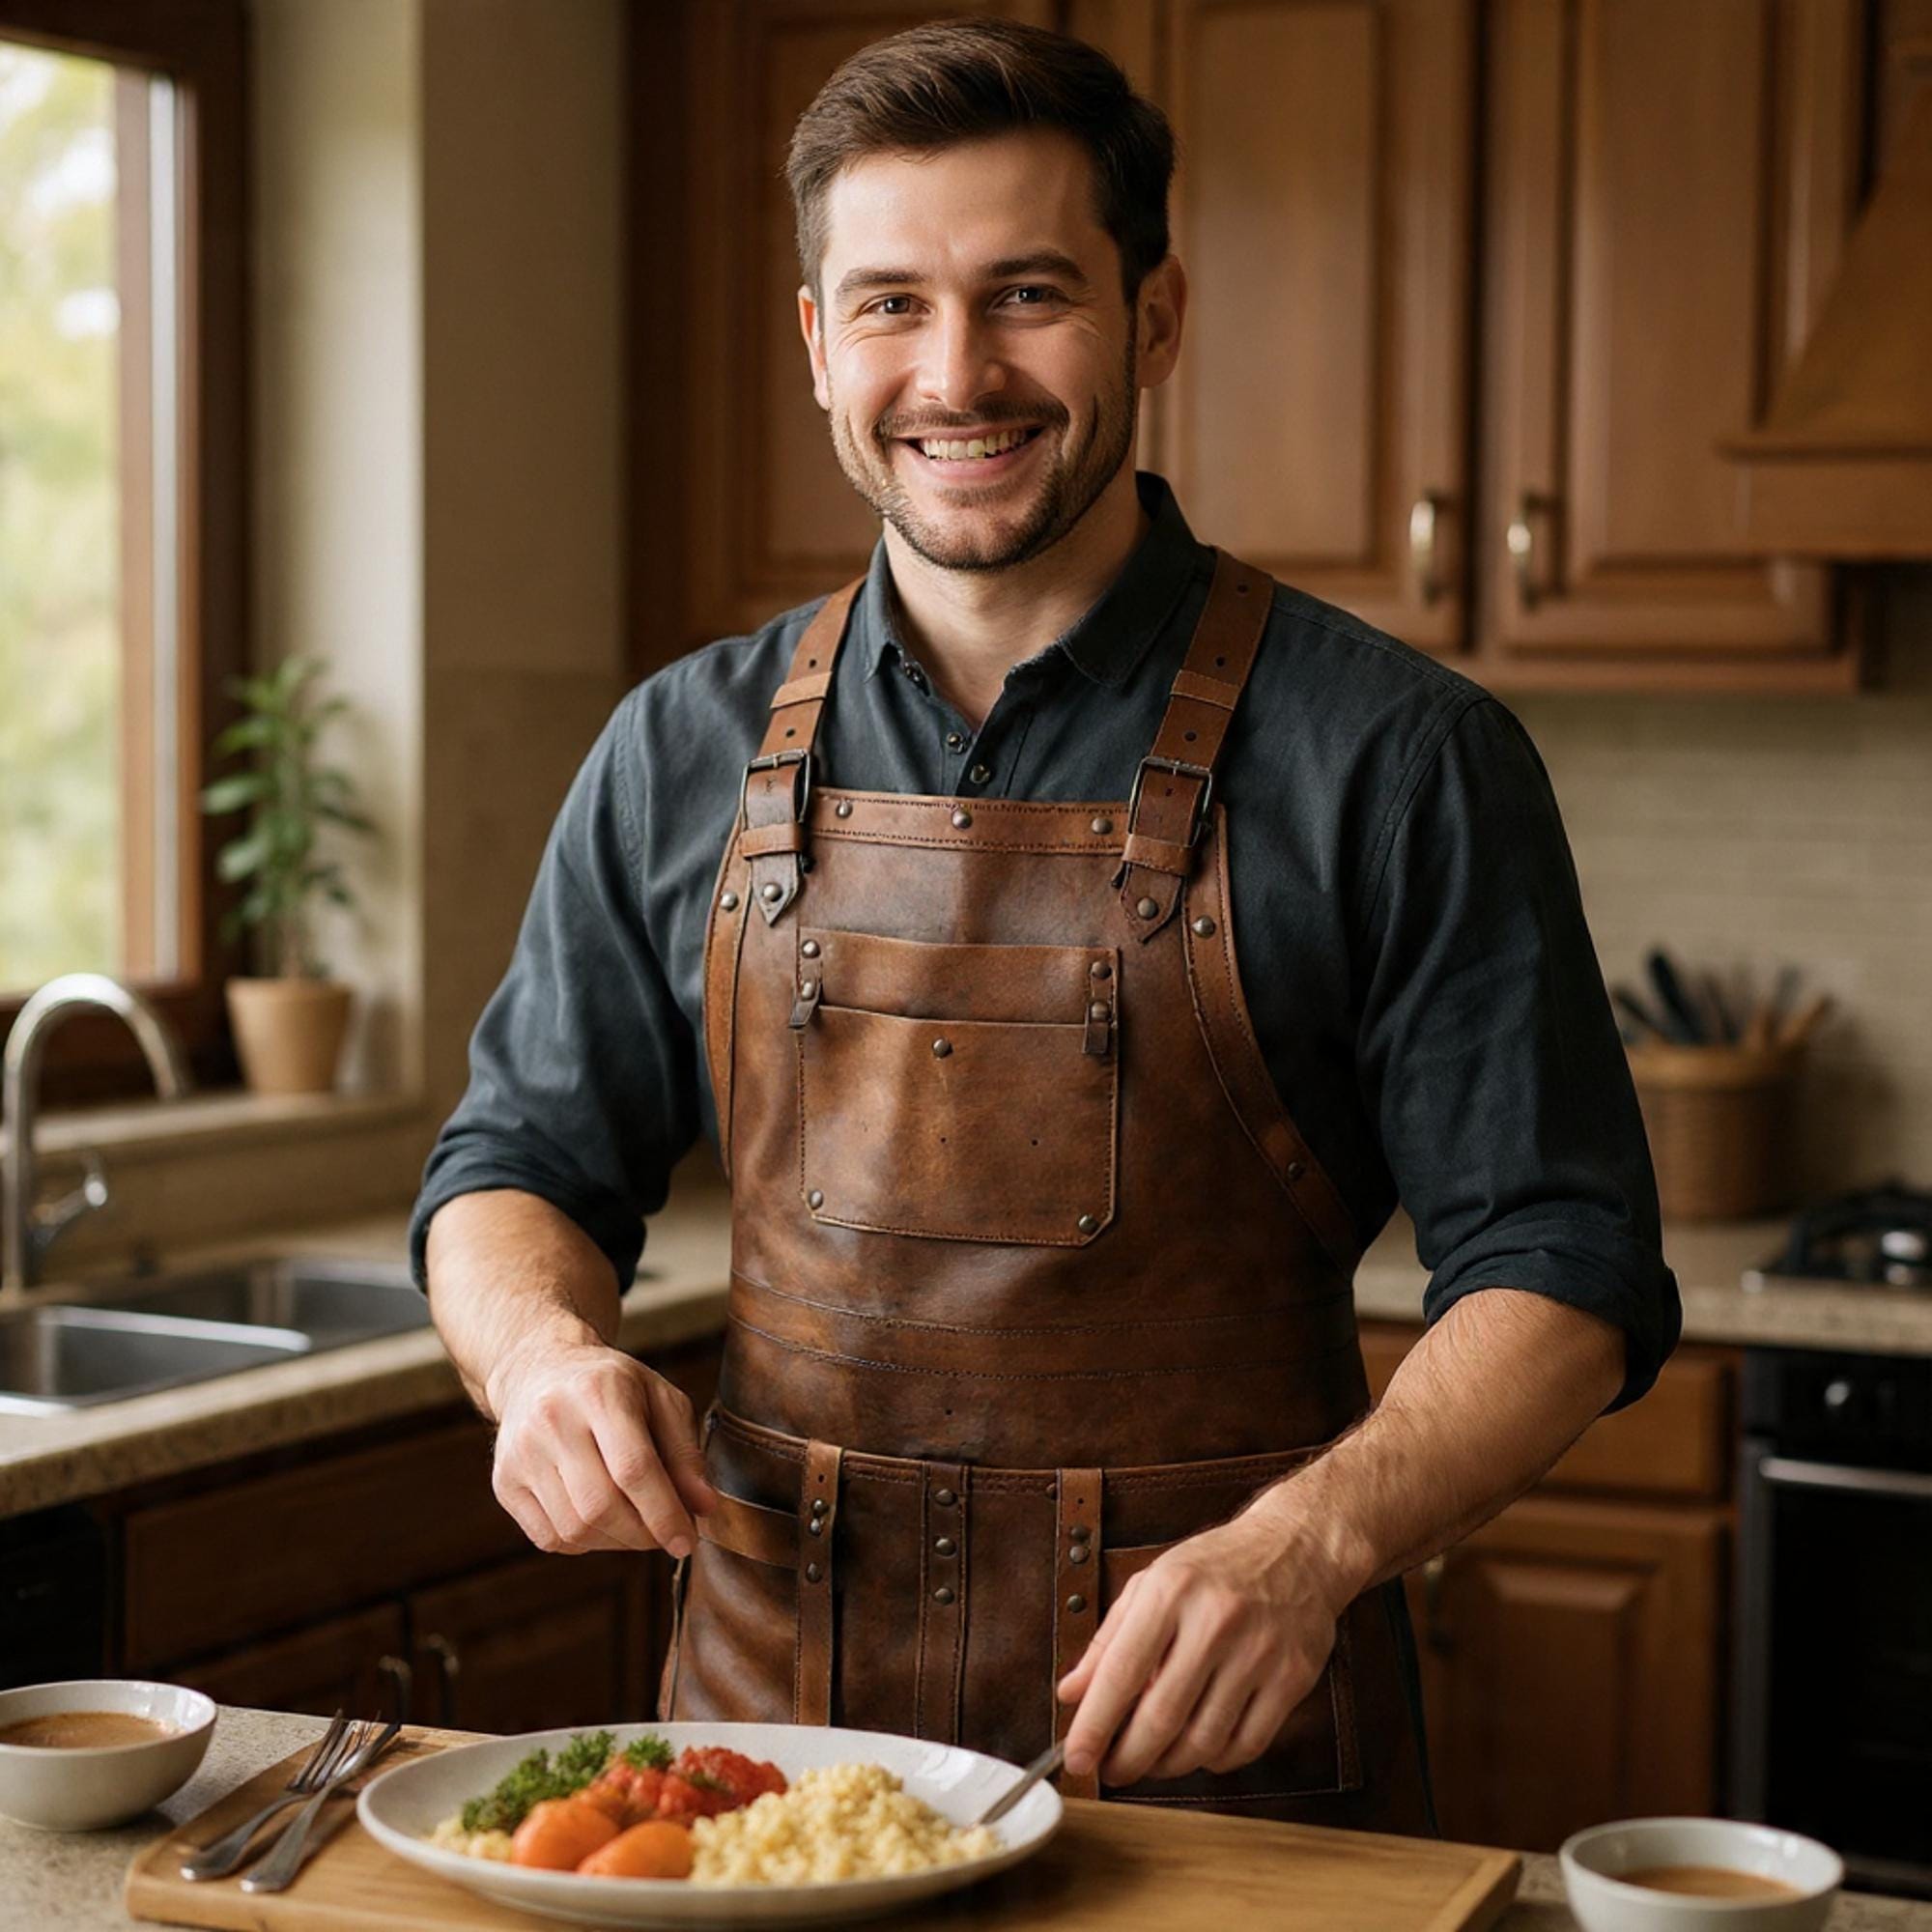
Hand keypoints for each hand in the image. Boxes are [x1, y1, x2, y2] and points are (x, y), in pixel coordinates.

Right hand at [487, 1338, 718, 1557]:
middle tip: (665, 1533)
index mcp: (599, 1392)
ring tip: (636, 1522)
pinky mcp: (505, 1482)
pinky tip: (600, 1520)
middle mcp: (552, 1420)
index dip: (664, 1513)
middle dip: (642, 1534)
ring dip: (616, 1541)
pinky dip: (584, 1542)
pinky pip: (550, 1537)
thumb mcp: (660, 1398)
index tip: (687, 1541)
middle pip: (600, 1506)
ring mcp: (521, 1453)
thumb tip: (704, 1507)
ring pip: (574, 1529)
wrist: (540, 1371)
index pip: (632, 1468)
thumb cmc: (612, 1387)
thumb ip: (685, 1452)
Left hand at [1055, 1500, 1355, 1787]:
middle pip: (1162, 1717)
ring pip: (1204, 1740)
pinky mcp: (1293, 1677)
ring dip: (1169, 1765)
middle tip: (1111, 1771)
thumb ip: (1107, 1639)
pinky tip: (1200, 1747)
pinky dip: (1216, 1760)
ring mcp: (1259, 1652)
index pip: (1122, 1672)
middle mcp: (1215, 1621)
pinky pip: (1247, 1744)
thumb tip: (1071, 1694)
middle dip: (1128, 1759)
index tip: (1076, 1759)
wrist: (1297, 1547)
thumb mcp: (1151, 1583)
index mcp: (1170, 1591)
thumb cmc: (1215, 1567)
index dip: (1094, 1725)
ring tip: (1153, 1760)